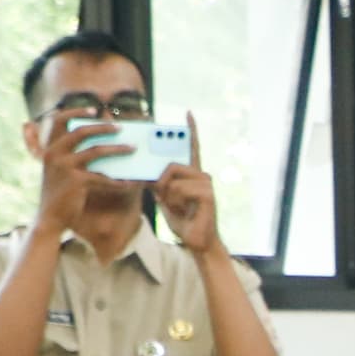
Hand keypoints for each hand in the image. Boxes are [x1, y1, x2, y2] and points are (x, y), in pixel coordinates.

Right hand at [32, 111, 130, 229]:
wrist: (49, 219)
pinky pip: (102, 177)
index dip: (76, 111)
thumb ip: (71, 157)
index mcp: (49, 149)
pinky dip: (118, 180)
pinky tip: (129, 182)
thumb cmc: (59, 196)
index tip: (94, 110)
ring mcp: (65, 167)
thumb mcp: (59, 172)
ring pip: (96, 151)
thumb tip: (101, 146)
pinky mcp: (76, 181)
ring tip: (132, 148)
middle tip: (120, 127)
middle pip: (82, 131)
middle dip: (103, 127)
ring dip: (117, 148)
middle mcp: (54, 154)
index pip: (59, 121)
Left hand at [153, 121, 219, 251]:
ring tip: (178, 206)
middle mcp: (202, 174)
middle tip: (164, 196)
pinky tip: (185, 209)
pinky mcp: (207, 192)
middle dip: (162, 181)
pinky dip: (175, 200)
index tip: (188, 113)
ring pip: (173, 177)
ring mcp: (206, 182)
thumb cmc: (183, 220)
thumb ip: (159, 183)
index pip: (192, 148)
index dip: (190, 130)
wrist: (197, 242)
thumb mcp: (165, 199)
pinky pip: (179, 188)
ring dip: (168, 194)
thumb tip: (147, 172)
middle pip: (172, 164)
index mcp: (192, 174)